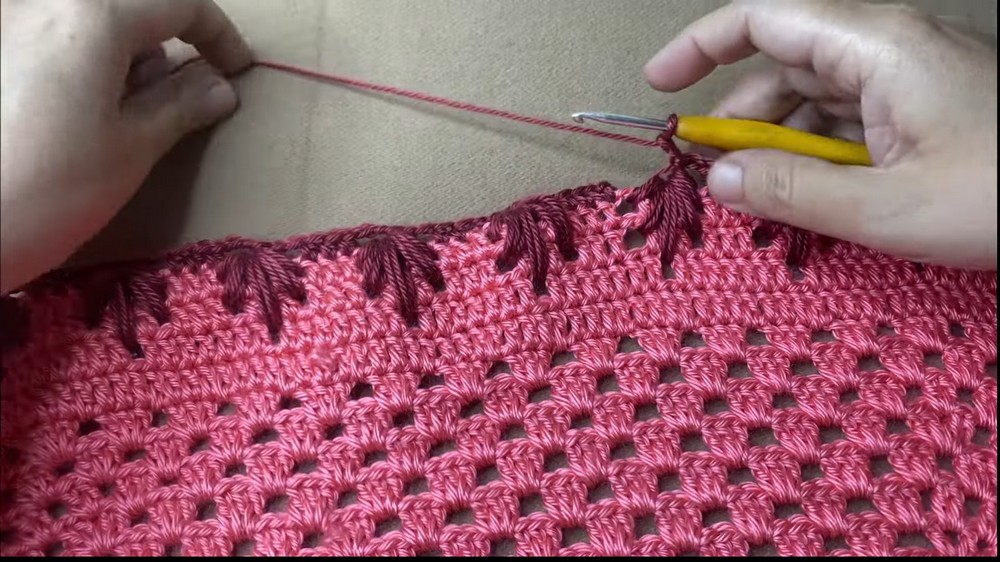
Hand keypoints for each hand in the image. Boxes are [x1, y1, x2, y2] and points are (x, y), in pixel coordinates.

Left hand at [0, 0, 251, 292]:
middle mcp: (41, 4)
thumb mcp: (130, 151)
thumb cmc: (43, 193)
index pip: (179, 1)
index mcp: (91, 17)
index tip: (236, 71)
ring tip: (122, 116)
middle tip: (179, 99)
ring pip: (85, 21)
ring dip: (119, 53)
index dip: (219, 34)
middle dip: (165, 43)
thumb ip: (181, 106)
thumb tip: (219, 87)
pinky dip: (79, 62)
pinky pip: (48, 38)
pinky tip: (73, 115)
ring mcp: (8, 25)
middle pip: (127, 7)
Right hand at [645, 0, 996, 269]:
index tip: (658, 85)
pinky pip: (851, 115)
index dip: (701, 46)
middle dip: (737, 112)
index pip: (766, 19)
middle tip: (704, 168)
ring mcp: (911, 76)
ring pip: (817, 91)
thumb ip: (791, 190)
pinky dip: (817, 149)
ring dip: (776, 137)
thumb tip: (716, 179)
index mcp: (878, 47)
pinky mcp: (926, 106)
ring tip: (752, 190)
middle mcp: (890, 47)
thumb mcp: (886, 208)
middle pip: (786, 60)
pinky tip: (808, 191)